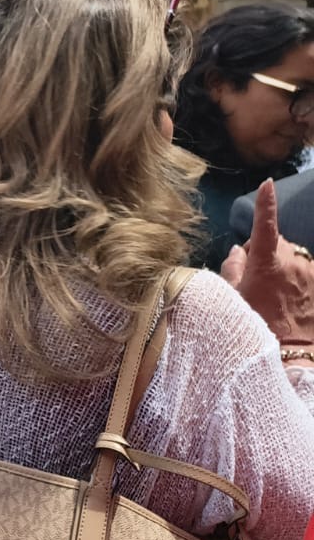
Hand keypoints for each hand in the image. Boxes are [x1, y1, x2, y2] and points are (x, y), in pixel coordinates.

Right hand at [221, 179, 313, 350]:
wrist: (293, 354)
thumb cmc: (257, 325)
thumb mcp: (233, 298)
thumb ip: (232, 268)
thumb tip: (238, 252)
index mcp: (267, 263)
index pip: (265, 225)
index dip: (265, 203)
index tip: (266, 185)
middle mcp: (293, 263)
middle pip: (278, 242)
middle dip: (266, 251)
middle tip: (254, 276)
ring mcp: (311, 274)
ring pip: (293, 257)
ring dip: (283, 266)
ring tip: (274, 293)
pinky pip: (305, 272)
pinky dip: (296, 279)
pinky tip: (290, 300)